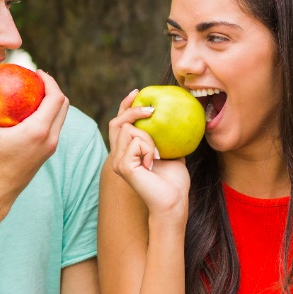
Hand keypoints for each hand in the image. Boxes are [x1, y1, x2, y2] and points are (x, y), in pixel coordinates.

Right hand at [0, 71, 68, 203]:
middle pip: (64, 106)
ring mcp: (51, 147)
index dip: (50, 81)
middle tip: (36, 80)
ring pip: (60, 118)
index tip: (36, 73)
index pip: (56, 98)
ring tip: (32, 94)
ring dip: (52, 103)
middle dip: (54, 89)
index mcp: (39, 130)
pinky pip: (53, 128)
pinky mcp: (47, 154)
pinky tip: (27, 113)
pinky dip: (47, 116)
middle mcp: (50, 138)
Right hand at [108, 89, 189, 221]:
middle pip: (117, 122)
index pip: (119, 123)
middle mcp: (118, 156)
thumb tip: (175, 115)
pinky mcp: (122, 166)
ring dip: (149, 138)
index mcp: (127, 152)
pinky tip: (153, 163)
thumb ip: (166, 136)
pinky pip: (136, 143)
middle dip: (132, 111)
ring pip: (130, 130)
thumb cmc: (174, 181)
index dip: (125, 106)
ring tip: (157, 155)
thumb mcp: (171, 151)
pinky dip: (149, 149)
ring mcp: (118, 162)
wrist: (174, 201)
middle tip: (151, 111)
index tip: (137, 93)